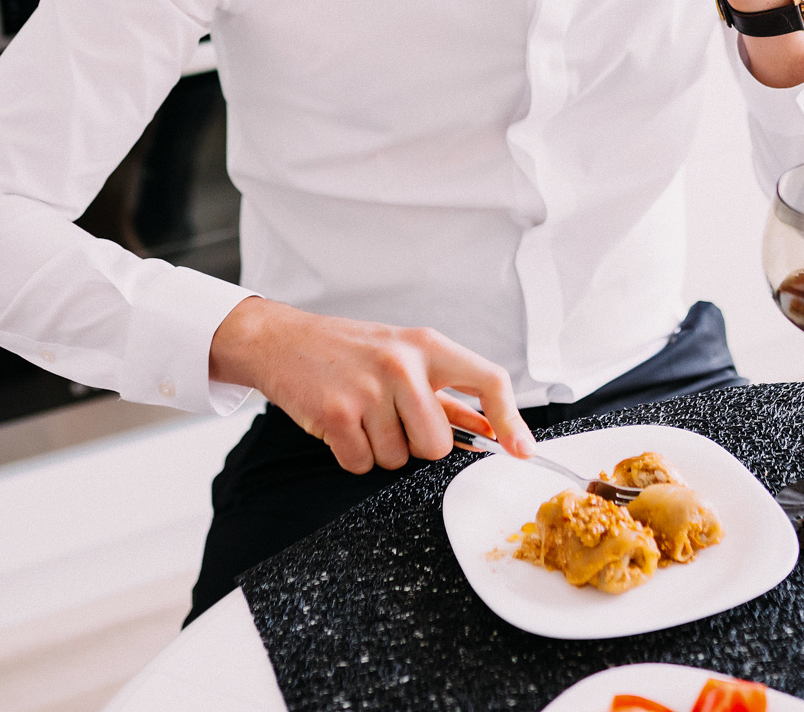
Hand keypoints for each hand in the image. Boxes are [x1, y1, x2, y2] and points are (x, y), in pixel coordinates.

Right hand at [207, 297, 533, 473]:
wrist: (282, 340)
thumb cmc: (349, 350)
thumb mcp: (403, 357)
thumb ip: (448, 395)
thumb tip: (492, 430)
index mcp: (427, 345)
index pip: (488, 379)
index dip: (511, 419)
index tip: (522, 449)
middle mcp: (402, 364)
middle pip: (437, 445)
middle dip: (416, 445)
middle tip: (390, 419)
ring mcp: (368, 389)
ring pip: (397, 459)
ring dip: (379, 449)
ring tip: (360, 414)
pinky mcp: (336, 413)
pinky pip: (362, 464)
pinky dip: (352, 455)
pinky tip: (340, 425)